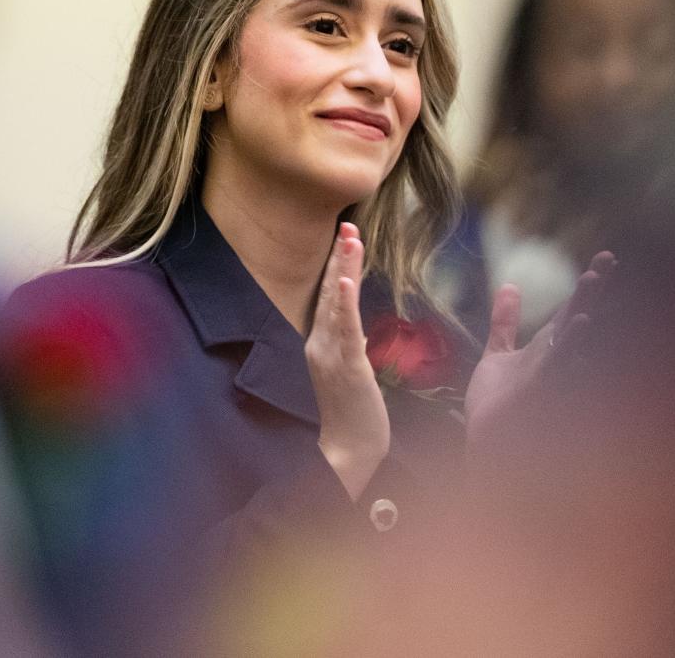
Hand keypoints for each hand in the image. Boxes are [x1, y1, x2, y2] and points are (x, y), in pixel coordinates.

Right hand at [304, 223, 389, 500]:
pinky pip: (345, 330)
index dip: (338, 265)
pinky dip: (345, 303)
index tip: (346, 236)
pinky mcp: (346, 367)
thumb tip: (354, 327)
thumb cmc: (352, 413)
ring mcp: (330, 354)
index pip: (330, 296)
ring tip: (349, 238)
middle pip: (330, 291)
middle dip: (340, 256)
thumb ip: (348, 346)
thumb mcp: (351, 371)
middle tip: (347, 223)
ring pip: (337, 303)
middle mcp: (320, 343)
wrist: (348, 451)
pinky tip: (347, 280)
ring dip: (343, 268)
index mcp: (321, 343)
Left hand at [464, 251, 616, 445]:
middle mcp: (553, 359)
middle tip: (608, 258)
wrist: (483, 448)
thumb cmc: (494, 408)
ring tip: (593, 279)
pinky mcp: (536, 391)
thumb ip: (505, 322)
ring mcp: (548, 375)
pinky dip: (569, 344)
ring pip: (570, 338)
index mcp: (546, 348)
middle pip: (576, 316)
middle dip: (591, 289)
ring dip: (582, 308)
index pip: (570, 309)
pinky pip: (556, 365)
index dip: (587, 284)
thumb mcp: (498, 355)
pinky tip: (579, 322)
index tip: (605, 257)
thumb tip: (509, 285)